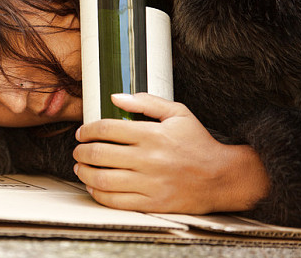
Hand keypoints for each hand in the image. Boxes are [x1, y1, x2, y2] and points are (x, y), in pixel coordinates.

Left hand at [72, 93, 269, 213]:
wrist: (222, 178)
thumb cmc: (197, 143)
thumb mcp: (178, 113)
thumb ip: (146, 102)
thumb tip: (115, 97)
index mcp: (152, 134)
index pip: (107, 129)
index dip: (87, 130)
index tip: (82, 133)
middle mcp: (149, 159)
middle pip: (100, 154)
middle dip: (81, 151)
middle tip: (78, 150)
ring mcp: (150, 183)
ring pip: (104, 179)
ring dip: (85, 173)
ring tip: (80, 167)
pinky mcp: (153, 203)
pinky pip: (116, 201)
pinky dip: (98, 194)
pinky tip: (94, 187)